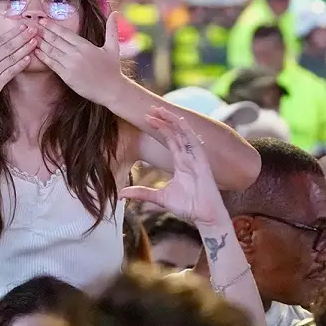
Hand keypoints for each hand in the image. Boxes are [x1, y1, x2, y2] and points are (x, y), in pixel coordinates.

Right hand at [0, 24, 37, 119]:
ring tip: (35, 41)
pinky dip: (20, 66)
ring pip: (12, 59)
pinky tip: (28, 59)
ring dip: (25, 49)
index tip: (22, 26)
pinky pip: (10, 74)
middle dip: (22, 38)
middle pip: (8, 47)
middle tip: (34, 29)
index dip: (12, 33)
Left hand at [34, 14, 124, 101]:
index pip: (65, 33)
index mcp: (85, 45)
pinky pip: (51, 64)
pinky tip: (34, 51)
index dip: (52, 26)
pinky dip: (42, 57)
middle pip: (55, 40)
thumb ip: (112, 29)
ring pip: (51, 51)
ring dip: (39, 42)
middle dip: (42, 31)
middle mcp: (76, 53)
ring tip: (29, 36)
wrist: (111, 90)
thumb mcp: (113, 47)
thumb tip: (116, 13)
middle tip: (30, 25)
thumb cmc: (112, 69)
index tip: (42, 20)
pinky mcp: (67, 76)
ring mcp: (70, 65)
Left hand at [120, 108, 225, 227]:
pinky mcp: (202, 163)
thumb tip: (121, 194)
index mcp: (181, 162)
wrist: (204, 217)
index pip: (169, 139)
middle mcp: (189, 157)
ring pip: (184, 134)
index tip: (147, 117)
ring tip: (161, 110)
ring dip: (172, 121)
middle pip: (175, 133)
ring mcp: (196, 159)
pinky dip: (187, 132)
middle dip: (164, 120)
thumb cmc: (187, 207)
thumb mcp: (160, 197)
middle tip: (150, 108)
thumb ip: (142, 193)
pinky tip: (179, 121)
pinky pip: (195, 143)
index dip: (160, 128)